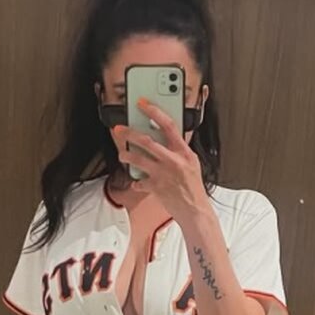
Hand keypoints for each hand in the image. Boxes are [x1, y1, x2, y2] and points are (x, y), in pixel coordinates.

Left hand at [113, 98, 207, 221]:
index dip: (154, 111)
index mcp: (183, 151)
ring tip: (122, 154)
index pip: (168, 124)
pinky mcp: (156, 187)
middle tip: (119, 129)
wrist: (195, 211)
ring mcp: (163, 174)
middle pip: (147, 141)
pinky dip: (135, 183)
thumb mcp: (192, 163)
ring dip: (126, 155)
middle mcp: (173, 160)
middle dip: (129, 133)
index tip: (142, 104)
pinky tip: (135, 182)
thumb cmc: (193, 188)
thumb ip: (179, 150)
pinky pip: (139, 182)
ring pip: (138, 159)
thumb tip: (166, 138)